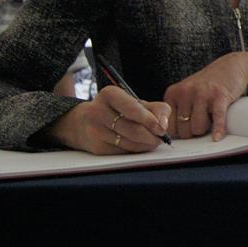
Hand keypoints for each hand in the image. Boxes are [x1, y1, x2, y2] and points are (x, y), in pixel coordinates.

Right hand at [47, 85, 169, 154]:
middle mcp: (98, 110)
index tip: (162, 128)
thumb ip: (156, 109)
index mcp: (110, 94)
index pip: (133, 109)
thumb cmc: (118, 110)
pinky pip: (123, 152)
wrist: (84, 122)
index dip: (150, 120)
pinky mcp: (96, 147)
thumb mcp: (136, 103)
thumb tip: (164, 124)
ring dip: (146, 145)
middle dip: (152, 136)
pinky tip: (139, 145)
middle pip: (133, 129)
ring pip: (130, 143)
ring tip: (153, 141)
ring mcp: (95, 130)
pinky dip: (136, 150)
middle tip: (161, 138)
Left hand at [164, 52, 247, 140]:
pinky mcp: (220, 96)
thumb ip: (176, 109)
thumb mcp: (186, 93)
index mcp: (173, 93)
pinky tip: (217, 137)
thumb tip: (170, 135)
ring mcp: (202, 94)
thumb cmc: (208, 84)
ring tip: (210, 118)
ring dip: (206, 129)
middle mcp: (185, 92)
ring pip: (198, 127)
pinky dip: (218, 130)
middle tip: (201, 122)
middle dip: (194, 131)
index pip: (169, 126)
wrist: (230, 67)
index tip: (186, 129)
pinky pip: (217, 119)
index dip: (179, 132)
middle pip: (184, 129)